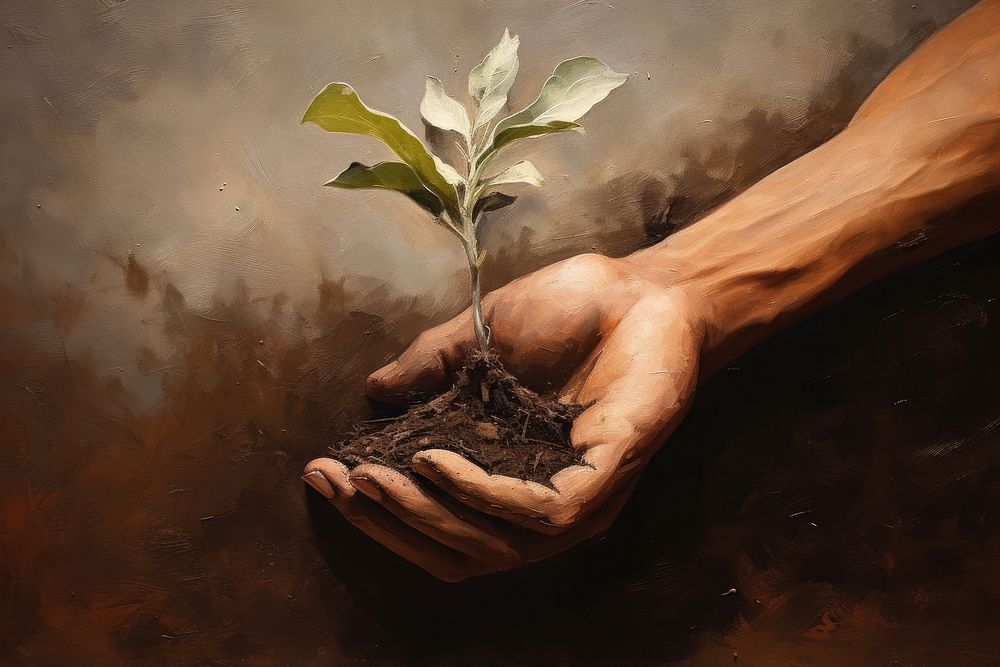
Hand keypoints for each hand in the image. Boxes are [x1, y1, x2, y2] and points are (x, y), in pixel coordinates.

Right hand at [304, 253, 705, 580]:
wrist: (642, 287)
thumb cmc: (570, 311)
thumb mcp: (481, 338)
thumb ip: (432, 368)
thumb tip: (374, 391)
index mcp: (510, 475)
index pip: (436, 520)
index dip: (376, 509)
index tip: (323, 475)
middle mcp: (540, 501)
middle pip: (455, 549)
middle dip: (388, 522)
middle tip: (340, 485)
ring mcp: (576, 497)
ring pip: (489, 546)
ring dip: (422, 516)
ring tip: (374, 480)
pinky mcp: (605, 481)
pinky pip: (536, 514)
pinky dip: (478, 495)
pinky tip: (433, 464)